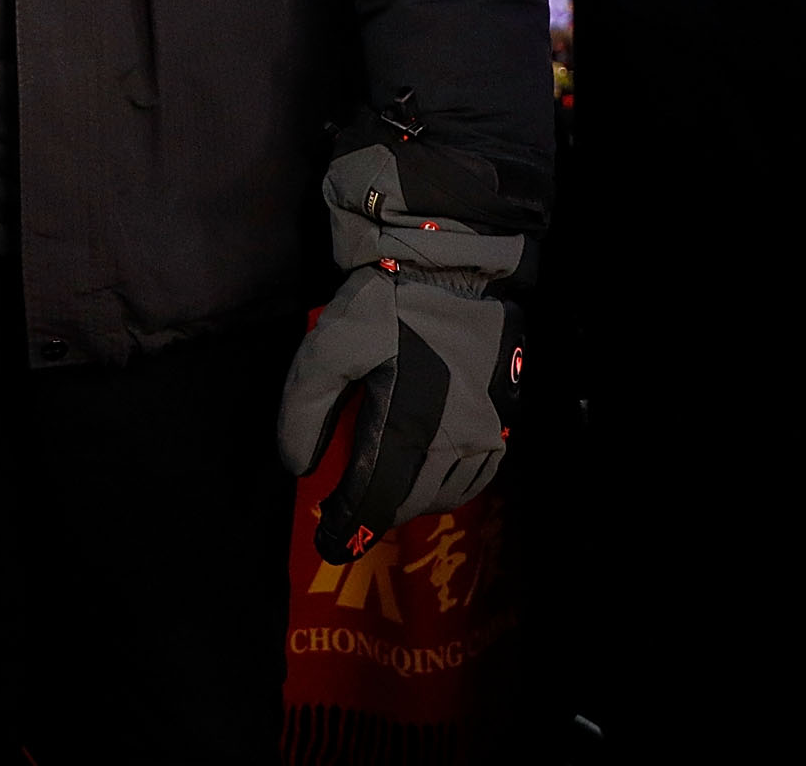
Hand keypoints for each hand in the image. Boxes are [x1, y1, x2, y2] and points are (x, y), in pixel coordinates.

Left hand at [278, 138, 529, 563]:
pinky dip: (452, 484)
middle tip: (348, 515)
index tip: (328, 541)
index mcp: (411, 426)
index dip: (349, 526)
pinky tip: (429, 473)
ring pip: (449, 493)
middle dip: (378, 513)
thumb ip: (305, 411)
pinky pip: (481, 473)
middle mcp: (457, 439)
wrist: (456, 264)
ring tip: (383, 492)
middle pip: (413, 503)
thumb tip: (299, 469)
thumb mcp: (327, 346)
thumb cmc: (387, 302)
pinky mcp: (506, 415)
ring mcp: (489, 430)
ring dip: (414, 501)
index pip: (376, 500)